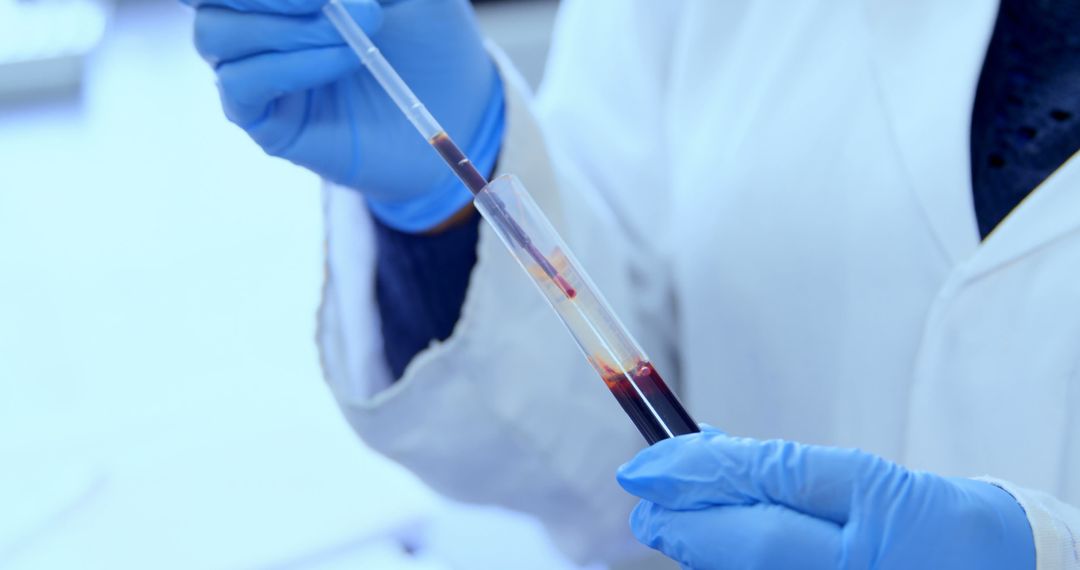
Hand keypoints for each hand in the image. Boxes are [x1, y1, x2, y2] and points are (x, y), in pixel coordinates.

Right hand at [186, 0, 503, 230]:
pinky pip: (242, 85)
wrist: (458, 115)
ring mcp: (254, 71)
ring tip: (353, 35)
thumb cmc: (430, 41)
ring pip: (217, 35)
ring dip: (286, 27)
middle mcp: (254, 23)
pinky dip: (288, 65)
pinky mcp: (264, 121)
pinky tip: (342, 60)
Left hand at [616, 427, 1034, 568]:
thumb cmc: (920, 516)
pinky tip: (710, 547)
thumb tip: (698, 453)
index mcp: (875, 505)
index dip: (697, 472)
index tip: (642, 467)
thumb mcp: (856, 476)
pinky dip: (729, 565)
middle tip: (642, 505)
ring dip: (701, 549)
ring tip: (672, 523)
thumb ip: (776, 467)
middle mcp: (857, 561)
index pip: (771, 482)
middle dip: (683, 525)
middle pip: (751, 544)